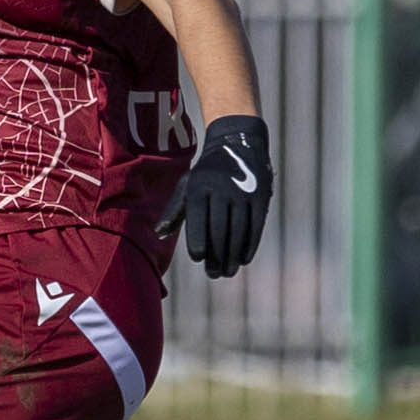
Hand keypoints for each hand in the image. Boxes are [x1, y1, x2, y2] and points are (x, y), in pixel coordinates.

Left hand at [157, 113, 272, 276]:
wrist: (238, 144)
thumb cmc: (206, 173)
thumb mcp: (187, 184)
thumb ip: (174, 210)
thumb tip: (159, 234)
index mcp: (199, 187)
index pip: (198, 218)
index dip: (198, 240)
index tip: (198, 258)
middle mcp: (222, 188)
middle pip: (219, 229)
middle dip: (217, 255)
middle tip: (214, 274)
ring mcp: (243, 192)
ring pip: (238, 230)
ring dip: (233, 255)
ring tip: (228, 272)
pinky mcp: (260, 196)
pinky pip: (255, 226)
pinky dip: (250, 245)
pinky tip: (243, 259)